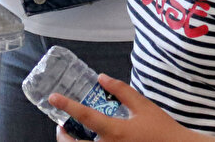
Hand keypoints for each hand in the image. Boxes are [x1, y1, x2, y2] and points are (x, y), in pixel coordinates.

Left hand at [51, 74, 200, 141]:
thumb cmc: (161, 129)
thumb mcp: (143, 106)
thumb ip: (121, 91)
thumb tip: (102, 78)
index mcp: (116, 131)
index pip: (85, 116)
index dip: (67, 106)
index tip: (53, 98)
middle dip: (63, 137)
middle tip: (61, 127)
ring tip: (72, 135)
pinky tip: (89, 141)